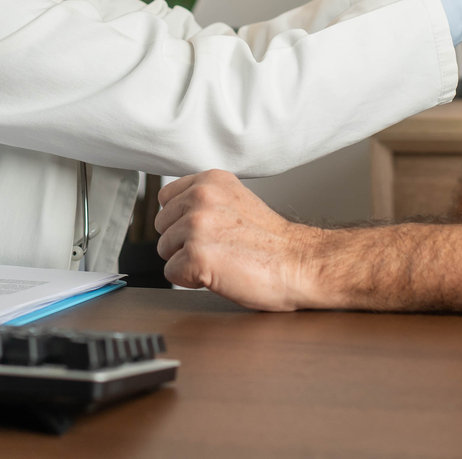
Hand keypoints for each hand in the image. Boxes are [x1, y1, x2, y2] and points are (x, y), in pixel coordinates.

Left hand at [155, 170, 320, 310]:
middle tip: (218, 247)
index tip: (207, 230)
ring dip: (187, 261)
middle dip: (182, 241)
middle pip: (161, 225)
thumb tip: (174, 211)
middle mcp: (201, 197)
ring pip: (164, 250)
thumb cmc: (271, 241)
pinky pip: (172, 273)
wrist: (300, 264)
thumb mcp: (236, 201)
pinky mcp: (196, 255)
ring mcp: (197, 225)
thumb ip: (206, 199)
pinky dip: (192, 280)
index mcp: (211, 180)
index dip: (182, 220)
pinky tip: (219, 273)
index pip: (166, 198)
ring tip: (221, 259)